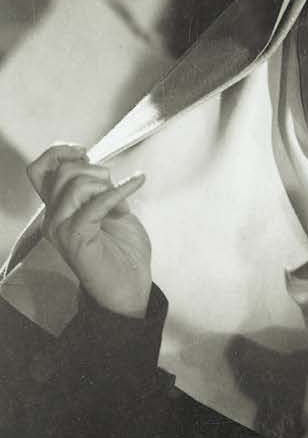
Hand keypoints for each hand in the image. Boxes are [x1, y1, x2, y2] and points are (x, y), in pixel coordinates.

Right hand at [26, 145, 150, 316]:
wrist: (129, 285)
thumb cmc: (121, 248)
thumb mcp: (109, 207)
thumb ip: (97, 187)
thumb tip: (95, 164)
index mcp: (59, 206)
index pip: (40, 169)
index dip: (59, 152)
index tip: (85, 153)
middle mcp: (53, 216)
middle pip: (63, 171)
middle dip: (96, 171)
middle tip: (115, 190)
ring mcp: (61, 227)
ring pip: (76, 185)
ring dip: (108, 186)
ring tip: (122, 205)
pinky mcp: (76, 238)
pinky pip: (96, 203)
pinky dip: (122, 189)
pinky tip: (138, 182)